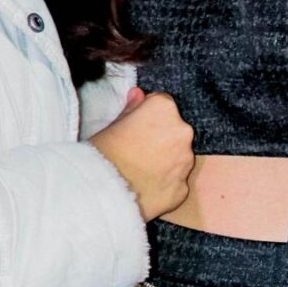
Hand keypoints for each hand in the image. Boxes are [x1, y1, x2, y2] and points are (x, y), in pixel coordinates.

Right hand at [90, 90, 193, 221]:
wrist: (103, 193)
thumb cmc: (102, 154)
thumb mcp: (112, 125)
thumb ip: (132, 108)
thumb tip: (139, 94)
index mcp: (163, 109)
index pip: (163, 105)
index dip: (149, 117)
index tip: (136, 129)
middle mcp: (182, 132)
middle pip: (175, 131)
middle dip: (162, 138)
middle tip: (138, 152)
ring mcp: (185, 161)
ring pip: (179, 157)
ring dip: (166, 161)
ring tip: (141, 172)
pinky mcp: (183, 188)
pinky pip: (177, 182)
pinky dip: (166, 184)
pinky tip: (146, 188)